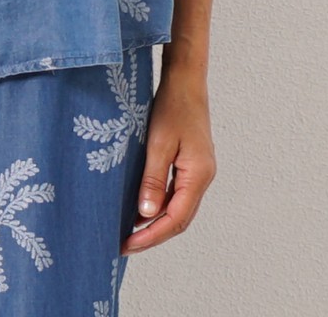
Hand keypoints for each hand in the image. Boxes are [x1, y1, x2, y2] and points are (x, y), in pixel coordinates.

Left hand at [121, 65, 215, 254]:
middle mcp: (202, 177)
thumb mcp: (157, 143)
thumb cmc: (172, 106)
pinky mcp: (192, 163)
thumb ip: (152, 179)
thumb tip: (146, 214)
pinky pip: (177, 192)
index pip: (175, 219)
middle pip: (180, 218)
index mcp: (198, 175)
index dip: (151, 235)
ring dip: (156, 221)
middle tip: (125, 244)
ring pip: (179, 206)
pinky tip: (142, 205)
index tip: (128, 245)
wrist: (185, 81)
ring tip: (130, 231)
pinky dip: (160, 204)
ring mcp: (199, 171)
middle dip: (153, 234)